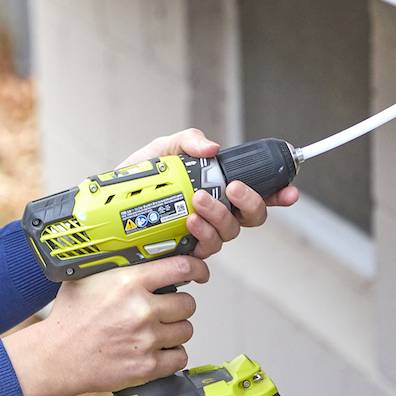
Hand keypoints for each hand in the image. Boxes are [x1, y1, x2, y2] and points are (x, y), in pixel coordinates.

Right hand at [3, 255, 209, 395]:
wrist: (57, 356)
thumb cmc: (69, 318)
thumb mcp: (88, 278)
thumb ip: (117, 265)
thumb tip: (137, 251)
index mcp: (128, 282)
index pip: (181, 268)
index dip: (197, 269)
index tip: (200, 273)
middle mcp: (141, 310)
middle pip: (188, 303)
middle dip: (179, 304)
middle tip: (166, 307)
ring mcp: (146, 339)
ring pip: (186, 330)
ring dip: (176, 329)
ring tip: (157, 329)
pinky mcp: (147, 366)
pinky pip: (179, 357)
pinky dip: (172, 354)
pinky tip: (157, 349)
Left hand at [118, 129, 298, 258]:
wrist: (105, 207)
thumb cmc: (136, 181)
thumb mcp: (161, 151)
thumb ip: (187, 142)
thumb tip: (212, 147)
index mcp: (217, 190)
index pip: (257, 194)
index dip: (278, 194)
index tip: (289, 191)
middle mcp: (215, 216)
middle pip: (251, 218)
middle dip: (248, 203)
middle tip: (230, 188)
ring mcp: (201, 236)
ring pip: (228, 235)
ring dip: (218, 217)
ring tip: (197, 202)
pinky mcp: (183, 254)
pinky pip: (204, 252)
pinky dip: (201, 236)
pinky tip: (189, 222)